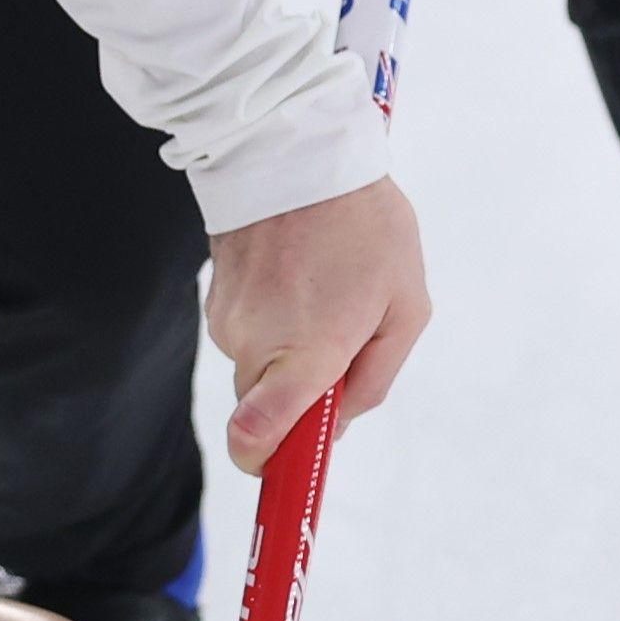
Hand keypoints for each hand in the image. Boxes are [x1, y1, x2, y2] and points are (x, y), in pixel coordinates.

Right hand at [205, 176, 432, 474]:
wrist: (296, 147)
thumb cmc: (363, 225)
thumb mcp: (405, 304)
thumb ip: (374, 378)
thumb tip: (337, 425)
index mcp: (306, 354)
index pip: (258, 439)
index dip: (270, 467)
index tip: (291, 473)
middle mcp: (255, 345)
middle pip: (264, 412)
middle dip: (299, 398)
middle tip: (343, 344)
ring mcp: (227, 320)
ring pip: (255, 370)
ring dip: (287, 353)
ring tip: (323, 291)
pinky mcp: (213, 297)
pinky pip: (244, 334)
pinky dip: (271, 321)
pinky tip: (298, 275)